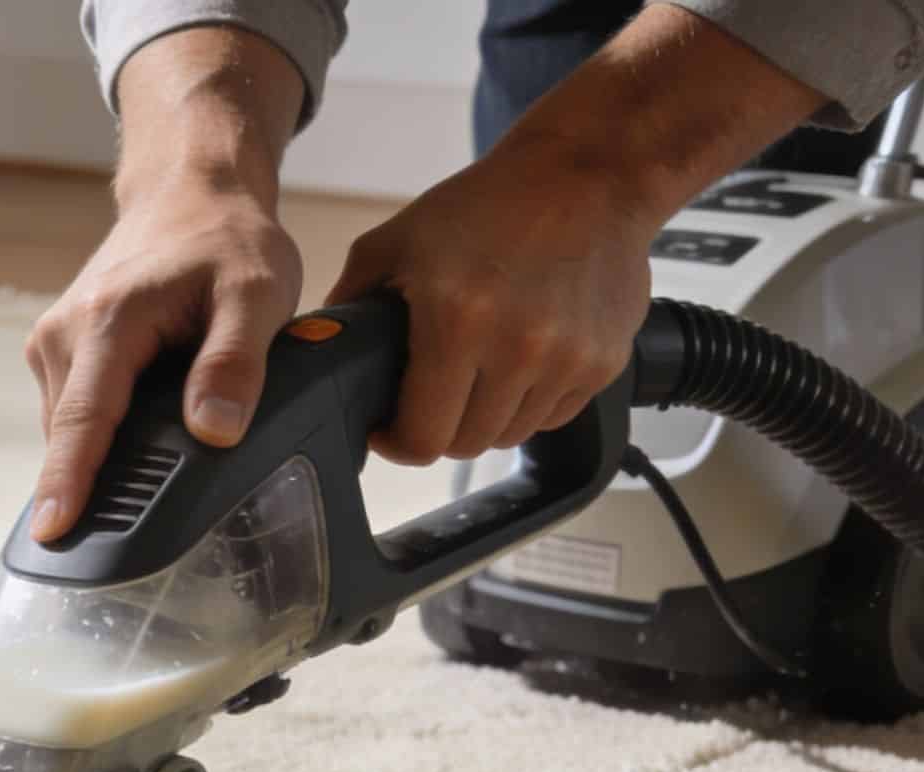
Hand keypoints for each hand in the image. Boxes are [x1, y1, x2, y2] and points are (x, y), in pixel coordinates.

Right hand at [24, 24, 306, 543]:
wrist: (189, 194)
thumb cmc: (226, 242)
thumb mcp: (257, 293)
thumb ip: (236, 362)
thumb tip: (214, 431)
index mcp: (109, 321)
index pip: (83, 418)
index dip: (69, 482)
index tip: (51, 533)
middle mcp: (64, 333)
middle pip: (70, 435)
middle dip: (91, 487)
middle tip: (127, 539)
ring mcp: (53, 342)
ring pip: (68, 429)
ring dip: (101, 457)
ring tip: (152, 466)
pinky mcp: (56, 351)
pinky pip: (71, 414)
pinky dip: (99, 435)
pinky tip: (137, 436)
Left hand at [325, 137, 656, 465]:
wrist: (588, 173)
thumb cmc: (489, 203)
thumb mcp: (395, 242)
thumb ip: (350, 304)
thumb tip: (320, 352)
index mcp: (458, 322)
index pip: (422, 437)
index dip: (396, 442)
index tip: (388, 429)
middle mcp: (518, 348)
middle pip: (464, 445)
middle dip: (436, 430)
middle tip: (427, 399)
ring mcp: (567, 360)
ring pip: (508, 436)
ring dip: (484, 418)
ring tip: (473, 373)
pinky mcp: (603, 363)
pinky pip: (552, 417)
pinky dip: (528, 404)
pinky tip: (516, 361)